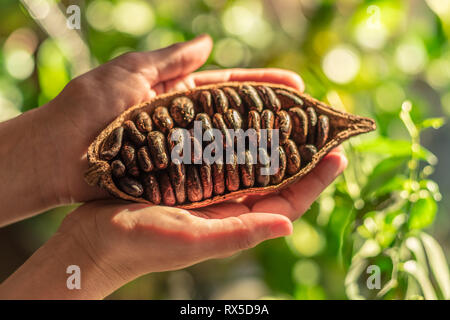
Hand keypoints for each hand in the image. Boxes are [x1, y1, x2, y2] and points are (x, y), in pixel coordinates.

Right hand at [37, 147, 343, 298]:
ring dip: (270, 142)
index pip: (286, 201)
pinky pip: (218, 154)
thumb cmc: (140, 245)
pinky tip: (240, 118)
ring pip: (248, 162)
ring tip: (287, 116)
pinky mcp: (185, 176)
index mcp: (234, 221)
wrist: (95, 239)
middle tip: (318, 127)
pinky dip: (233, 137)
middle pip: (273, 178)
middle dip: (299, 155)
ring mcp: (206, 189)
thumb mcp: (192, 241)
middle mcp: (225, 204)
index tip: (337, 155)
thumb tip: (288, 225)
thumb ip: (238, 233)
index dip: (314, 181)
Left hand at [44, 34, 304, 204]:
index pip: (231, 88)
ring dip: (260, 149)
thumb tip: (207, 42)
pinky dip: (233, 176)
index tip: (296, 87)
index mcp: (178, 95)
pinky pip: (210, 175)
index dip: (263, 86)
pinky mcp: (173, 177)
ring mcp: (182, 151)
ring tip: (296, 153)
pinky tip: (260, 180)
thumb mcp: (129, 72)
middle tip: (308, 123)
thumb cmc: (89, 107)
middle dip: (272, 119)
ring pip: (229, 149)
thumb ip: (170, 60)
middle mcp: (186, 123)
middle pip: (237, 119)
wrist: (56, 153)